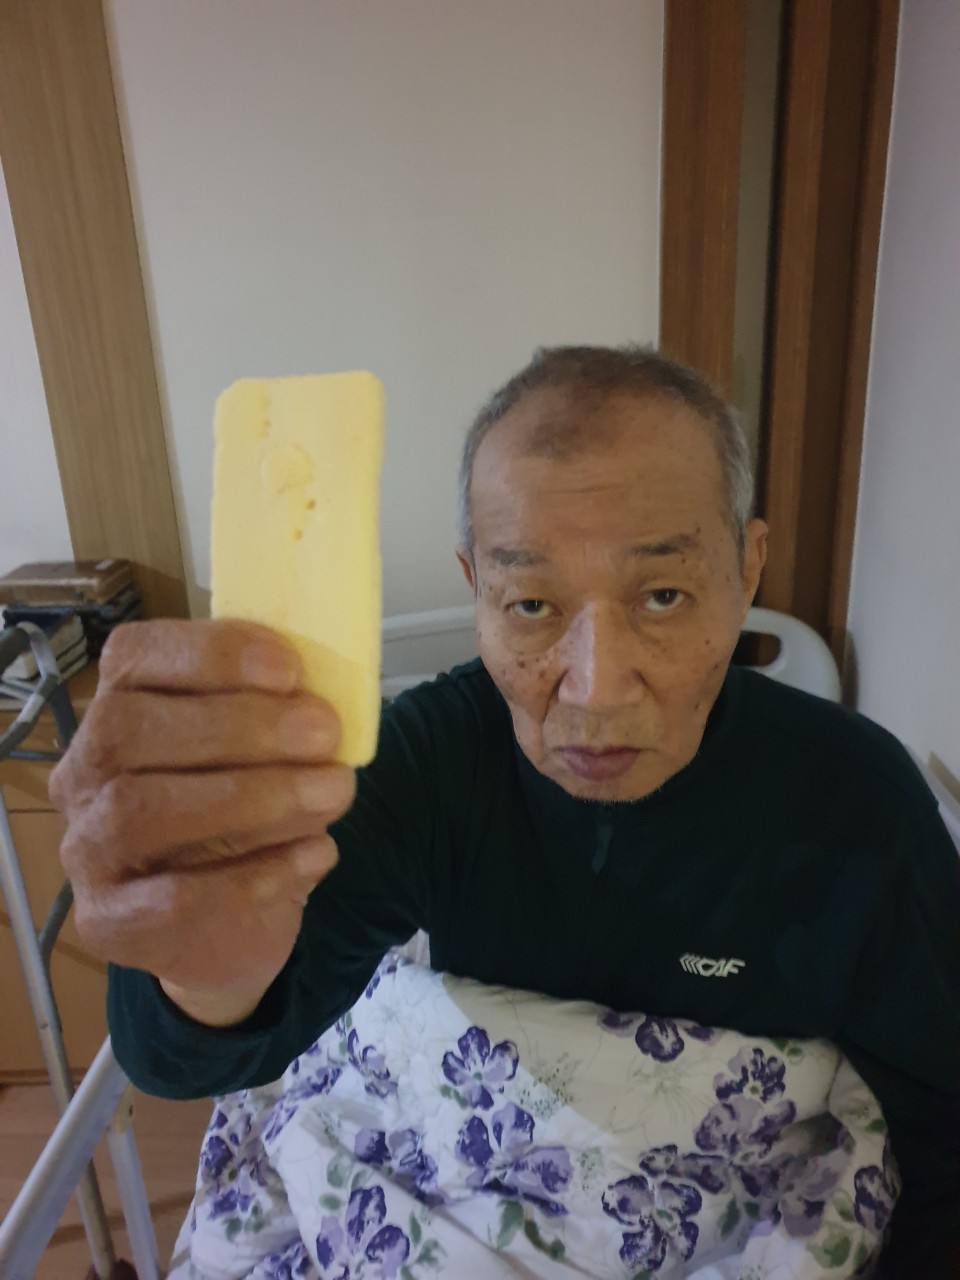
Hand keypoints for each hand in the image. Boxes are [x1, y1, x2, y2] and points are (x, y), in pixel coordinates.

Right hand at [50, 619, 354, 1025]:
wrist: (230, 928)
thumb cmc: (248, 819)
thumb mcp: (269, 759)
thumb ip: (282, 724)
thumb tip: (321, 717)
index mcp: (118, 708)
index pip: (132, 657)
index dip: (210, 655)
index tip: (291, 669)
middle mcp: (84, 772)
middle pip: (128, 729)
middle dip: (237, 726)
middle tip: (324, 732)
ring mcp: (85, 848)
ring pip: (137, 810)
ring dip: (247, 797)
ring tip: (331, 791)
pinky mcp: (105, 920)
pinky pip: (169, 897)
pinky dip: (253, 874)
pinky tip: (315, 855)